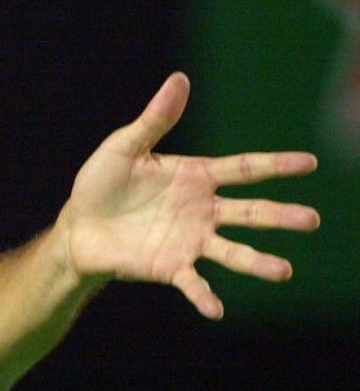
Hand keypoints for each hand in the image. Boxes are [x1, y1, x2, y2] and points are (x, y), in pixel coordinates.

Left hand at [55, 73, 318, 318]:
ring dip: (257, 262)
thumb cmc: (100, 184)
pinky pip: (192, 283)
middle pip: (250, 212)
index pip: (244, 169)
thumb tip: (179, 79)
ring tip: (283, 271)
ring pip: (232, 251)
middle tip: (312, 220)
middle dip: (281, 216)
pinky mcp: (170, 266)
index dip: (276, 166)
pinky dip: (204, 297)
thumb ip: (155, 119)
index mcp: (196, 177)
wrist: (77, 227)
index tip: (309, 164)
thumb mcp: (124, 147)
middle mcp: (202, 210)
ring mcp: (190, 240)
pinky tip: (218, 311)